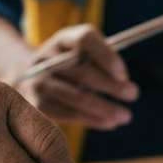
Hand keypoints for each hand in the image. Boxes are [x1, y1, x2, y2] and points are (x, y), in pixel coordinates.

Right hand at [6, 25, 138, 129]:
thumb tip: (123, 82)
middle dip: (112, 86)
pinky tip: (109, 123)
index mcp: (62, 39)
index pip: (85, 39)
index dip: (106, 56)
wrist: (28, 80)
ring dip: (105, 108)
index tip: (124, 74)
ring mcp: (39, 82)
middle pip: (83, 72)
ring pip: (77, 97)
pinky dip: (93, 120)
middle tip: (133, 93)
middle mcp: (46, 58)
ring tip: (125, 116)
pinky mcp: (36, 105)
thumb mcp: (80, 54)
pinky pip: (69, 114)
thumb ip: (100, 60)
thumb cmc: (69, 67)